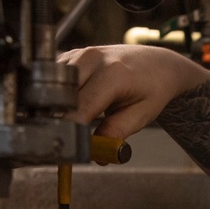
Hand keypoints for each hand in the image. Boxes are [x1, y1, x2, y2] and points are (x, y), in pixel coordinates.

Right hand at [59, 43, 203, 135]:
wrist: (157, 64)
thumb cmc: (152, 89)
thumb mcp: (141, 115)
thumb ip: (116, 133)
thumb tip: (95, 154)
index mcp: (113, 74)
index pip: (79, 108)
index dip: (72, 132)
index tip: (72, 149)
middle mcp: (92, 59)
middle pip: (60, 97)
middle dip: (61, 121)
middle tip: (72, 138)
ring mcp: (79, 54)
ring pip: (52, 88)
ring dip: (59, 108)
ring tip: (77, 119)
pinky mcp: (71, 56)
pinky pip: (54, 80)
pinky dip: (59, 96)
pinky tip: (75, 103)